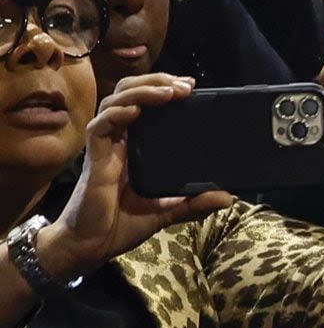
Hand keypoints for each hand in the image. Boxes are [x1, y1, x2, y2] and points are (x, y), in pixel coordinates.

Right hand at [46, 74, 234, 279]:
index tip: (190, 86)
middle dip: (155, 82)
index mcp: (134, 146)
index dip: (163, 89)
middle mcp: (118, 141)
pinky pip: (99, 127)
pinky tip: (135, 110)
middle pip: (129, 93)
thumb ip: (194, 202)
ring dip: (142, 91)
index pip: (145, 104)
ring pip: (114, 102)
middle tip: (185, 85)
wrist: (90, 246)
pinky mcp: (94, 159)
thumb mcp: (167, 211)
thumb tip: (228, 197)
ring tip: (169, 92)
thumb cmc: (121, 225)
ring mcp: (104, 147)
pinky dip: (117, 114)